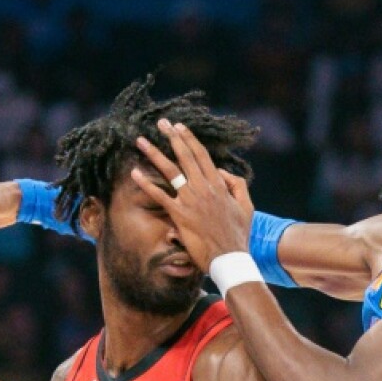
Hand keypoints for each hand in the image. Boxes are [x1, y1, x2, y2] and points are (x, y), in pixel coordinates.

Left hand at [131, 119, 254, 271]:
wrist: (230, 257)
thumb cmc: (238, 234)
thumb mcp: (246, 206)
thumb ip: (237, 184)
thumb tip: (221, 172)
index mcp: (219, 185)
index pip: (202, 156)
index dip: (189, 139)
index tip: (179, 127)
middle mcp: (203, 188)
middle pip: (185, 157)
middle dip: (171, 137)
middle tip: (160, 123)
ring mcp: (190, 201)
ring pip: (170, 171)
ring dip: (154, 154)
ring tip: (141, 141)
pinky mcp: (180, 215)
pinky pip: (159, 196)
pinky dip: (146, 184)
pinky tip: (134, 173)